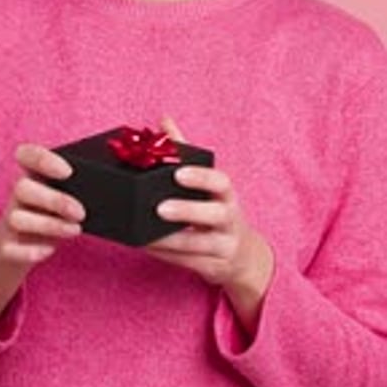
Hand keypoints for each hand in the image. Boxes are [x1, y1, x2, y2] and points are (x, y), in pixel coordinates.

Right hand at [0, 144, 84, 322]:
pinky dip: (30, 251)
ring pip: (16, 218)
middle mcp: (18, 193)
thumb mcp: (67, 194)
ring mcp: (10, 219)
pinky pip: (9, 248)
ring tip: (75, 231)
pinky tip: (49, 251)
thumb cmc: (53, 211)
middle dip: (54, 200)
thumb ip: (85, 185)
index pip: (25, 154)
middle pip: (21, 187)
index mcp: (32, 173)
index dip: (42, 159)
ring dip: (48, 225)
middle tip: (81, 212)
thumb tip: (135, 186)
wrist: (22, 243)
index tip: (68, 171)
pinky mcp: (7, 245)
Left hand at [147, 117, 273, 333]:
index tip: (178, 173)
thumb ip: (186, 153)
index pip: (220, 182)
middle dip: (188, 211)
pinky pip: (189, 262)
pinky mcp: (213, 267)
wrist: (241, 255)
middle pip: (216, 214)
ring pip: (200, 244)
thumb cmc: (217, 210)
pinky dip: (166, 255)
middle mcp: (230, 218)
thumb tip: (164, 119)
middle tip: (159, 208)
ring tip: (145, 234)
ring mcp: (224, 245)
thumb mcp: (207, 183)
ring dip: (171, 239)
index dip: (201, 177)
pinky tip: (145, 246)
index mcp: (227, 195)